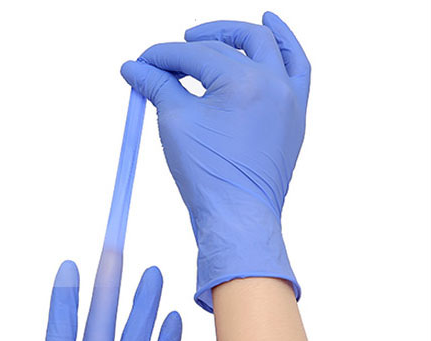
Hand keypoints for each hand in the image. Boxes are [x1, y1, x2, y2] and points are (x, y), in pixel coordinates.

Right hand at [121, 12, 309, 310]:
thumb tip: (133, 67)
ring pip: (271, 48)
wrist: (238, 220)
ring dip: (244, 34)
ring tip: (223, 30)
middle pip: (232, 44)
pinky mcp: (295, 118)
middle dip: (201, 39)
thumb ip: (157, 86)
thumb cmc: (208, 177)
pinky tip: (273, 32)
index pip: (195, 56)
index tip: (140, 64)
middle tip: (178, 46)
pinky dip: (284, 48)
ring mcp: (290, 100)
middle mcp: (274, 83)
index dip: (163, 57)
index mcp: (244, 81)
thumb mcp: (176, 125)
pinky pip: (297, 70)